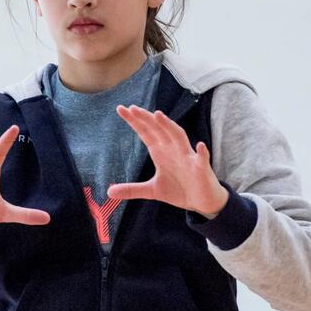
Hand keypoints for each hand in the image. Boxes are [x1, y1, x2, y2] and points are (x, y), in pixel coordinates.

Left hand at [107, 105, 231, 216]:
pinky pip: (202, 159)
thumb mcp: (152, 190)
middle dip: (147, 119)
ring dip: (169, 126)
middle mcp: (173, 150)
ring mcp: (188, 158)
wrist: (201, 201)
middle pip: (159, 130)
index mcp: (161, 152)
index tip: (121, 108)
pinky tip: (200, 146)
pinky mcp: (201, 169)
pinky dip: (202, 153)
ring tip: (158, 115)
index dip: (135, 121)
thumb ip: (132, 189)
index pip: (146, 132)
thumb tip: (109, 192)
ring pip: (179, 137)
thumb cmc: (178, 189)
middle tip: (133, 108)